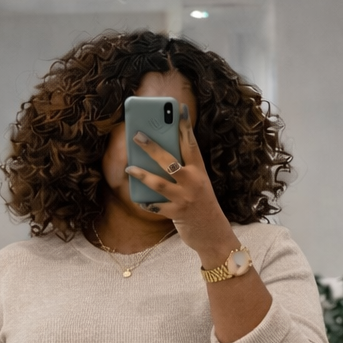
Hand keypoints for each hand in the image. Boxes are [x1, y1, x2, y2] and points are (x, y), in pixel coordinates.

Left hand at [125, 107, 237, 267]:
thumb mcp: (197, 184)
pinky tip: (137, 198)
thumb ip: (182, 171)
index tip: (179, 109)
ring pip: (159, 183)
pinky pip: (156, 206)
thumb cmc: (201, 205)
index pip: (191, 144)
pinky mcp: (177, 214)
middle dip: (152, 147)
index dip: (185, 126)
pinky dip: (146, 202)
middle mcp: (193, 182)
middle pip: (170, 160)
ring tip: (129, 167)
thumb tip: (157, 157)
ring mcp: (184, 198)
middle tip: (137, 136)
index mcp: (199, 171)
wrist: (214, 234)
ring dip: (142, 174)